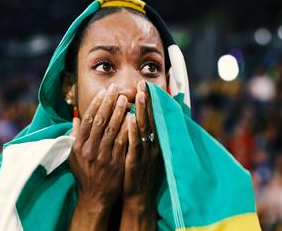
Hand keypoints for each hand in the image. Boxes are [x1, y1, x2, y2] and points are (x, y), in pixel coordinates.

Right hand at [69, 83, 128, 210]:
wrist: (95, 197)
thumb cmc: (85, 174)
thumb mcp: (74, 156)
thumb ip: (75, 136)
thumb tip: (75, 118)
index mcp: (78, 145)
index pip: (88, 119)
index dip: (96, 103)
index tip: (104, 91)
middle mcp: (89, 149)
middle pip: (99, 121)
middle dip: (108, 103)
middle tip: (116, 89)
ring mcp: (102, 156)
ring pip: (111, 129)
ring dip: (118, 112)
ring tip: (125, 99)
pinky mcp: (115, 163)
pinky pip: (122, 142)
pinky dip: (126, 129)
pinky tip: (132, 118)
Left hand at [123, 80, 160, 209]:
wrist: (138, 196)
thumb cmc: (136, 171)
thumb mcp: (140, 151)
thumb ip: (138, 135)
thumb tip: (133, 117)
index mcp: (151, 142)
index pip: (151, 118)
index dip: (149, 102)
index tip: (145, 86)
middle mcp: (151, 145)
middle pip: (150, 119)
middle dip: (147, 101)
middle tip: (143, 84)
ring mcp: (145, 153)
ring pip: (144, 129)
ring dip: (142, 111)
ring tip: (139, 95)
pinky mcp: (137, 162)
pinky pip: (135, 144)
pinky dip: (133, 132)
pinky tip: (130, 119)